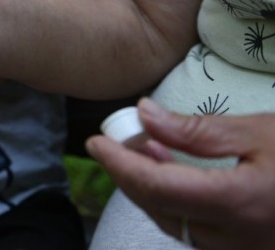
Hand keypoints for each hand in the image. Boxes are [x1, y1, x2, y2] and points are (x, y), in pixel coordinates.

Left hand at [86, 97, 274, 248]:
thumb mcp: (259, 131)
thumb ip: (196, 130)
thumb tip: (143, 115)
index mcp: (241, 205)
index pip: (158, 189)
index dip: (119, 165)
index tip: (95, 142)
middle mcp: (239, 240)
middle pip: (162, 211)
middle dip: (129, 176)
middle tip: (116, 140)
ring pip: (178, 227)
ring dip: (151, 191)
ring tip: (142, 150)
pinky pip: (200, 234)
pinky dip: (177, 205)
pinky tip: (174, 173)